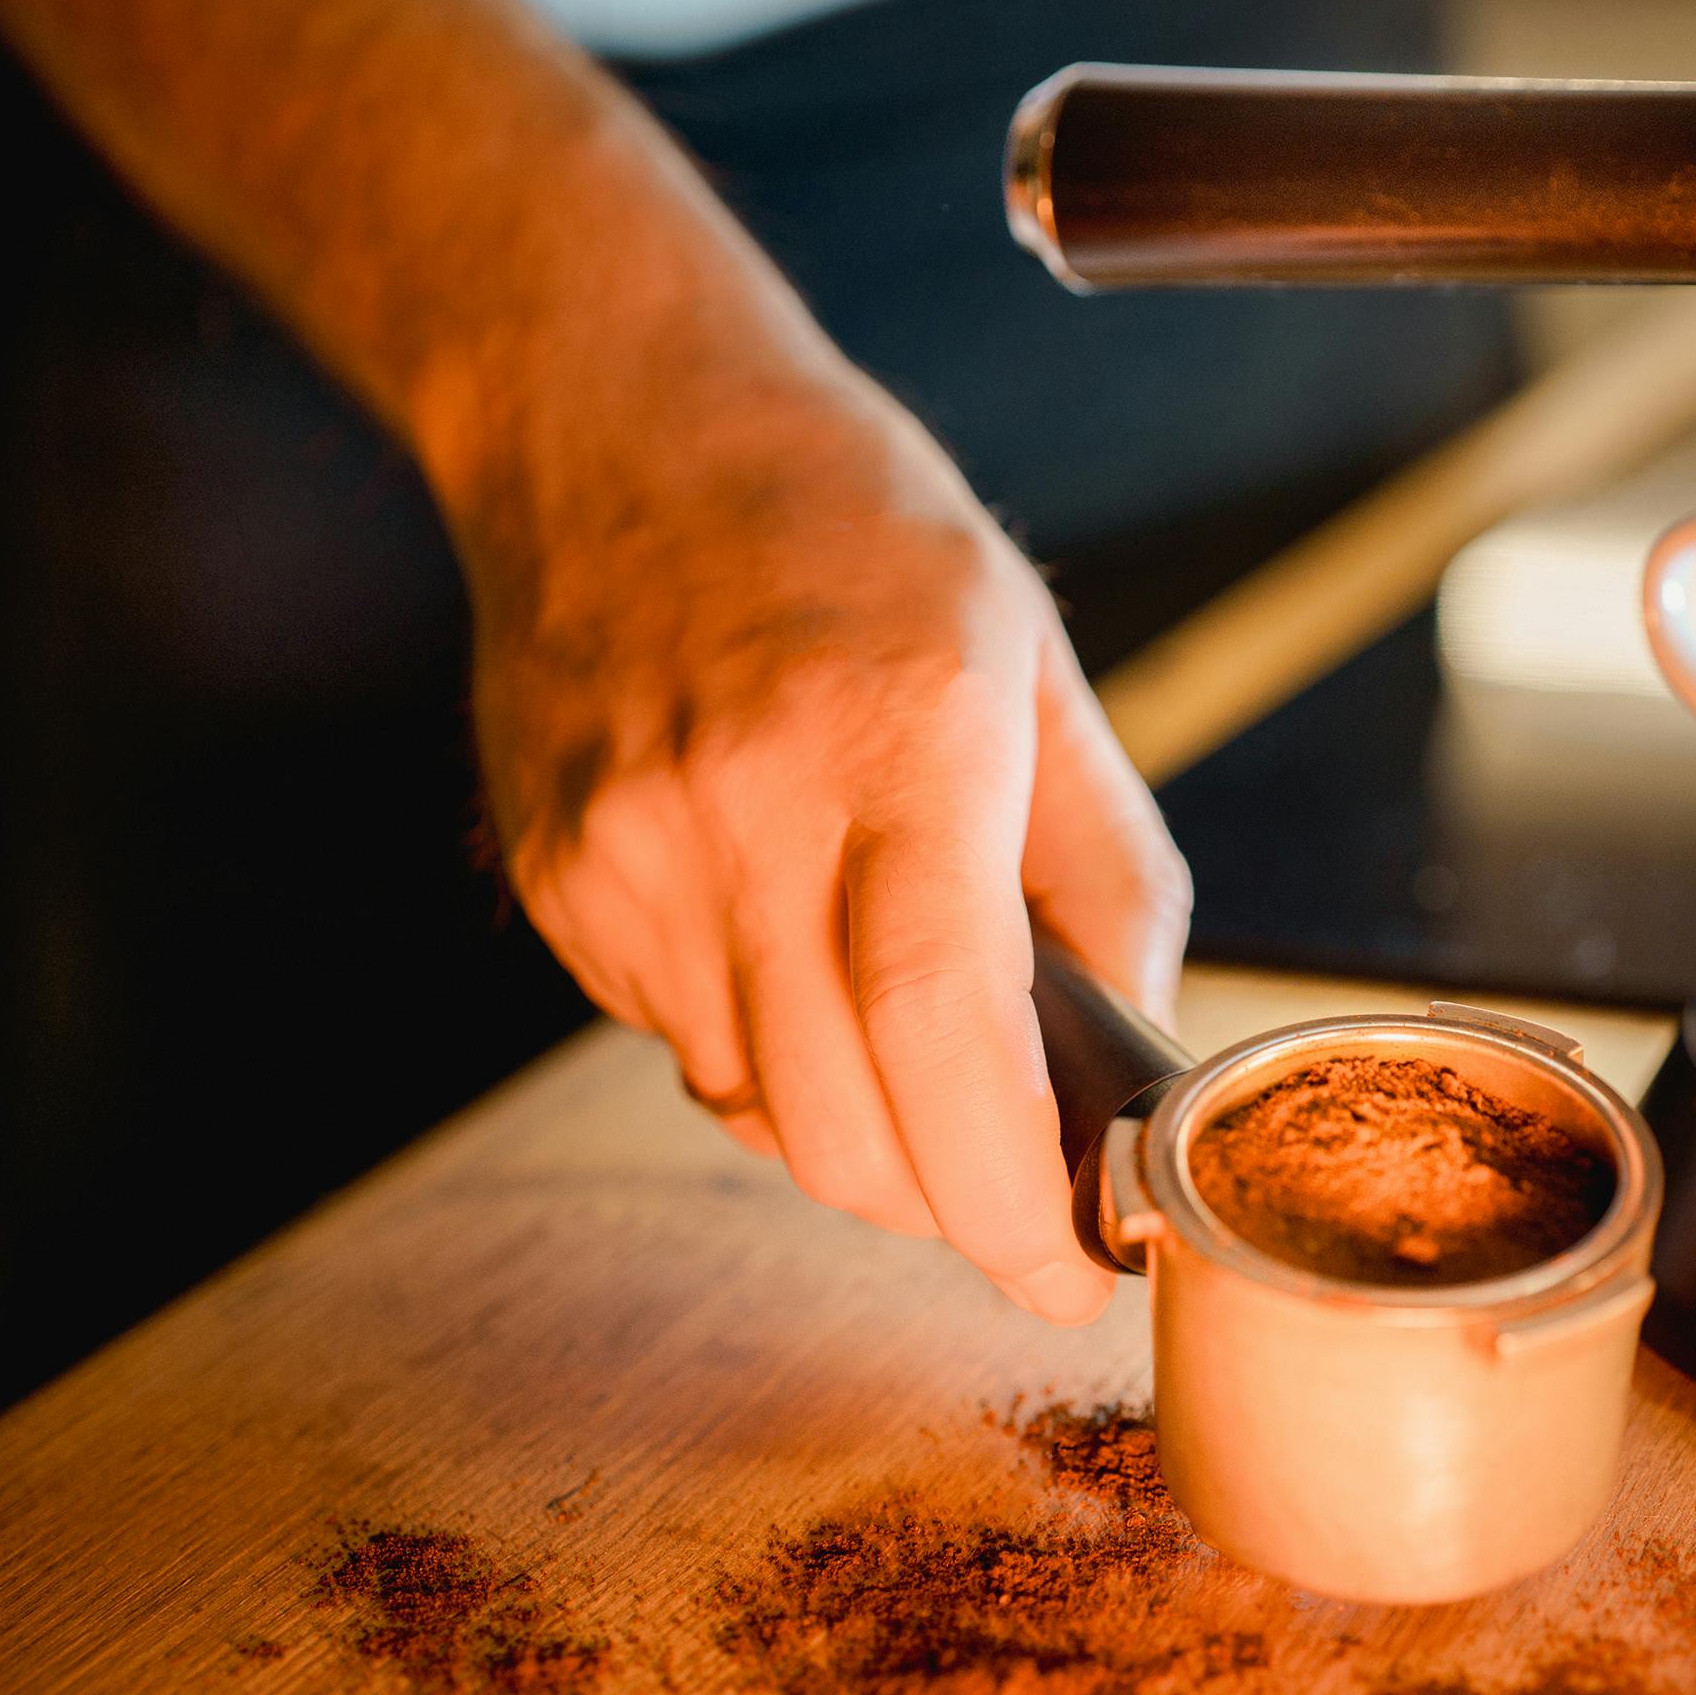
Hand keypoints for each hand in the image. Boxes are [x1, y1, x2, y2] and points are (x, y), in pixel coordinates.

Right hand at [451, 353, 1190, 1323]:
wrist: (612, 423)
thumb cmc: (848, 527)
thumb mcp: (1032, 664)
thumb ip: (1107, 873)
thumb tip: (1137, 1056)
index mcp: (899, 741)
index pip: (944, 1041)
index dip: (1014, 1200)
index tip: (1075, 1271)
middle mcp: (745, 811)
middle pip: (845, 1132)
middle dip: (950, 1210)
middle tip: (1020, 1196)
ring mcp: (629, 857)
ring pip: (763, 1117)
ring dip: (863, 1136)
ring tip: (908, 1032)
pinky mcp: (558, 887)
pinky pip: (684, 1050)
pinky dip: (769, 1058)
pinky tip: (793, 946)